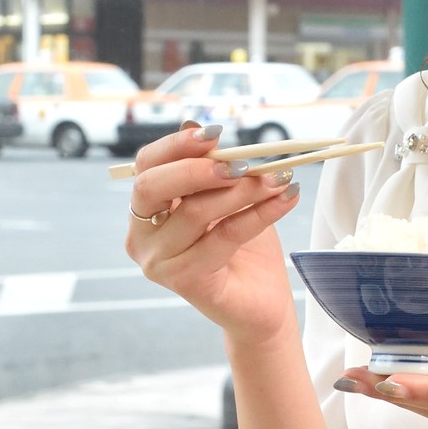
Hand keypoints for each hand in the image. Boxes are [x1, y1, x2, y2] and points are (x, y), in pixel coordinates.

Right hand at [125, 121, 302, 341]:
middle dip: (197, 169)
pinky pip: (224, 237)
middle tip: (241, 163)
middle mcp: (141, 236)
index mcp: (145, 209)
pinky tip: (286, 198)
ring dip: (242, 190)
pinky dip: (260, 213)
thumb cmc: (240, 246)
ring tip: (277, 178)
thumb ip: (208, 168)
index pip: (145, 167)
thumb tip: (196, 126)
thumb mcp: (225, 197)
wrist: (259, 302)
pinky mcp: (184, 281)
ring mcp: (158, 262)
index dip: (176, 146)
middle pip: (151, 188)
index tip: (215, 133)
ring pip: (195, 213)